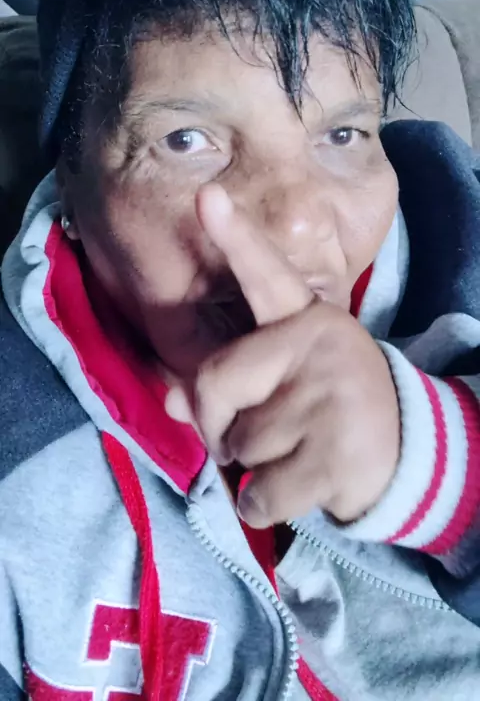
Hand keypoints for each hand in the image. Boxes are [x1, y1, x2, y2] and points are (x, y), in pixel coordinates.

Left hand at [166, 185, 399, 527]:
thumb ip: (228, 383)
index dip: (234, 236)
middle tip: (250, 439)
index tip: (206, 196)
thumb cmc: (329, 409)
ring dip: (251, 469)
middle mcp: (319, 346)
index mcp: (307, 320)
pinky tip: (300, 490)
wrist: (410, 455)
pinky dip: (263, 506)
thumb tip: (173, 399)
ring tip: (297, 454)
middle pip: (215, 384)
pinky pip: (258, 493)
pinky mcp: (336, 454)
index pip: (265, 274)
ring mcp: (330, 398)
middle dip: (218, 425)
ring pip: (237, 446)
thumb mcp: (285, 384)